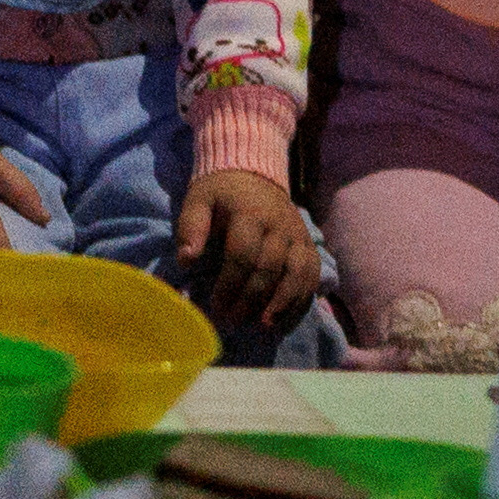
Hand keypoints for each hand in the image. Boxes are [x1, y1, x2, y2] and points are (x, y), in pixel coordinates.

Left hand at [176, 164, 324, 327]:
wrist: (254, 173)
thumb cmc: (222, 193)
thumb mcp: (199, 201)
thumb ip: (191, 228)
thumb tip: (187, 260)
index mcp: (251, 213)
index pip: (244, 254)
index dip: (230, 285)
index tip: (216, 306)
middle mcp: (280, 225)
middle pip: (271, 268)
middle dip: (251, 300)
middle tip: (233, 321)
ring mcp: (298, 235)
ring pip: (297, 273)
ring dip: (283, 303)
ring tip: (265, 326)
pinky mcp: (308, 244)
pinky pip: (312, 274)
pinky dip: (301, 299)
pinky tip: (285, 318)